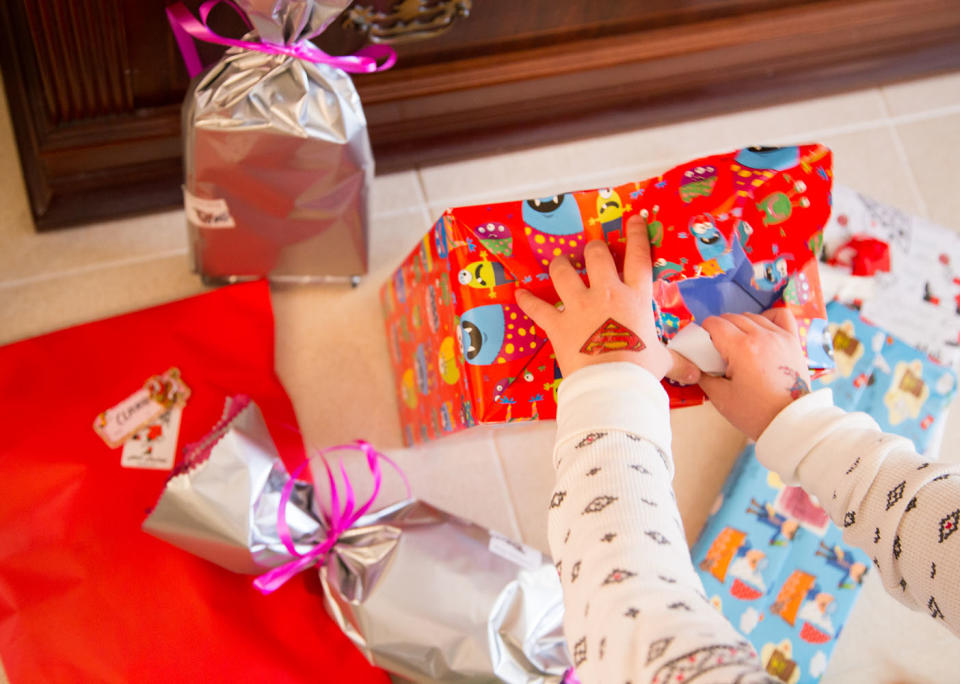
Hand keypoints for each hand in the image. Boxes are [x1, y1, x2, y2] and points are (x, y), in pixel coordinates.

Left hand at [514, 216, 699, 382]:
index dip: (636, 235)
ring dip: (560, 265)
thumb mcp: (662, 361)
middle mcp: (607, 294)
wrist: (612, 385)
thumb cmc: (640, 370)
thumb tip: (696, 373)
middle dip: (594, 248)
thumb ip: (677, 362)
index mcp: (636, 298)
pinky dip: (527, 301)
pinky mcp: (558, 324)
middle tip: (592, 249)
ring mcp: (579, 306)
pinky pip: (538, 308)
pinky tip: (519, 294)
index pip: (638, 257)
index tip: (632, 220)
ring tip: (560, 263)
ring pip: (564, 273)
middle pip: (597, 256)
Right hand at [697, 309, 810, 438]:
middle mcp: (761, 336)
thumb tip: (696, 364)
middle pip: (731, 317)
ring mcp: (780, 336)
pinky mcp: (793, 341)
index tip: (703, 345)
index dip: (704, 332)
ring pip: (752, 316)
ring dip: (740, 325)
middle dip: (719, 330)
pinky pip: (780, 315)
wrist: (791, 422)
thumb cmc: (756, 413)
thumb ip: (703, 376)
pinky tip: (761, 329)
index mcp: (741, 348)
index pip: (714, 324)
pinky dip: (767, 317)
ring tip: (738, 345)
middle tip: (718, 350)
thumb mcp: (720, 398)